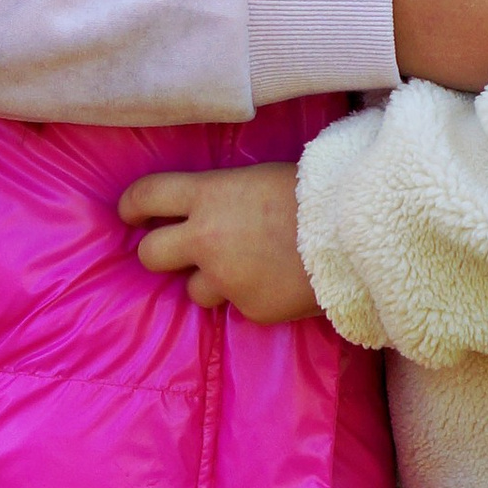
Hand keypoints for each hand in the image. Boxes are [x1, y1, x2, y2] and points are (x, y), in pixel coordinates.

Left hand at [121, 163, 320, 321]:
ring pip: (193, 290)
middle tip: (174, 250)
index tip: (131, 215)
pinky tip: (278, 281)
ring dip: (211, 280)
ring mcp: (226, 279)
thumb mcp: (258, 178)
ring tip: (248, 267)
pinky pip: (237, 305)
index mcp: (208, 196)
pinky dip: (251, 295)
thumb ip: (223, 196)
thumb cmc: (314, 194)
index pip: (146, 196)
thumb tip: (204, 208)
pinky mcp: (249, 309)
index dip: (132, 206)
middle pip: (151, 254)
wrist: (357, 236)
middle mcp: (206, 239)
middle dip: (158, 251)